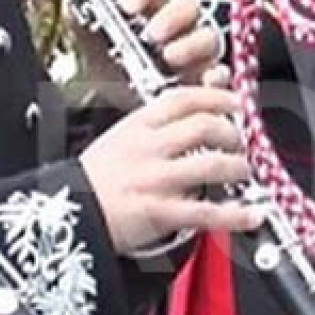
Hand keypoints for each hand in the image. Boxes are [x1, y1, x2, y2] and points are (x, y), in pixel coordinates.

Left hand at [77, 0, 223, 108]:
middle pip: (189, 6)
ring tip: (170, 59)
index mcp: (146, 10)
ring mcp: (194, 53)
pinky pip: (220, 73)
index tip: (126, 6)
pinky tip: (202, 81)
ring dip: (192, 45)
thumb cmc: (104, 72)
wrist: (112, 113)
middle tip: (153, 34)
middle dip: (173, 17)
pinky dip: (215, 77)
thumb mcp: (86, 42)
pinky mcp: (205, 80)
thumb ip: (82, 18)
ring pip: (208, 36)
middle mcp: (176, 26)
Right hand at [79, 86, 261, 252]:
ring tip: (244, 172)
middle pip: (206, 126)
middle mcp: (150, 149)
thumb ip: (154, 129)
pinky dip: (238, 214)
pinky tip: (253, 214)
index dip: (218, 97)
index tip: (236, 102)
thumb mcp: (117, 141)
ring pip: (214, 165)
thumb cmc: (90, 181)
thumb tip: (196, 119)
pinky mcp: (160, 213)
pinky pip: (209, 212)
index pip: (185, 99)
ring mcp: (156, 180)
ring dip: (240, 168)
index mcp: (138, 127)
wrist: (60, 217)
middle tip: (242, 141)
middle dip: (234, 132)